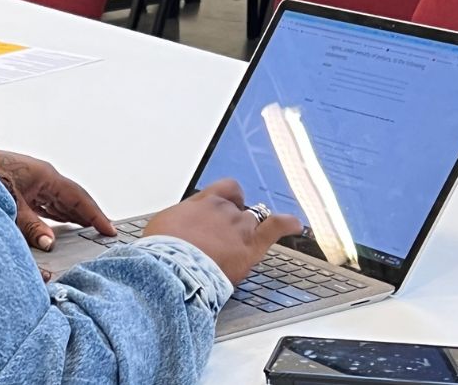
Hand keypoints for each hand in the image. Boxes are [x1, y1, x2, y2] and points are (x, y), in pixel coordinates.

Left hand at [0, 150, 116, 253]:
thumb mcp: (11, 204)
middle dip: (88, 216)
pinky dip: (55, 214)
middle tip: (103, 234)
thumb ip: (31, 226)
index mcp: (46, 175)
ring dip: (72, 215)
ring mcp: (32, 180)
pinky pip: (46, 202)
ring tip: (87, 231)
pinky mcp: (20, 186)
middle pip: (72, 199)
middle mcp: (42, 176)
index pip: (79, 198)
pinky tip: (57, 224)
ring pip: (59, 200)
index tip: (109, 230)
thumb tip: (49, 243)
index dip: (95, 215)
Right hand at [141, 178, 301, 282]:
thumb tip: (171, 231)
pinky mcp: (250, 245)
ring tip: (239, 246)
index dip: (228, 198)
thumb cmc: (162, 250)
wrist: (172, 267)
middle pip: (239, 209)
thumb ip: (176, 224)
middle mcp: (223, 209)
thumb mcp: (161, 227)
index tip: (226, 205)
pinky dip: (288, 224)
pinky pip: (275, 227)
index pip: (224, 190)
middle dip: (234, 221)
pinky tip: (295, 225)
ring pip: (252, 221)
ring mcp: (239, 226)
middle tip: (224, 238)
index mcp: (201, 202)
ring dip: (248, 232)